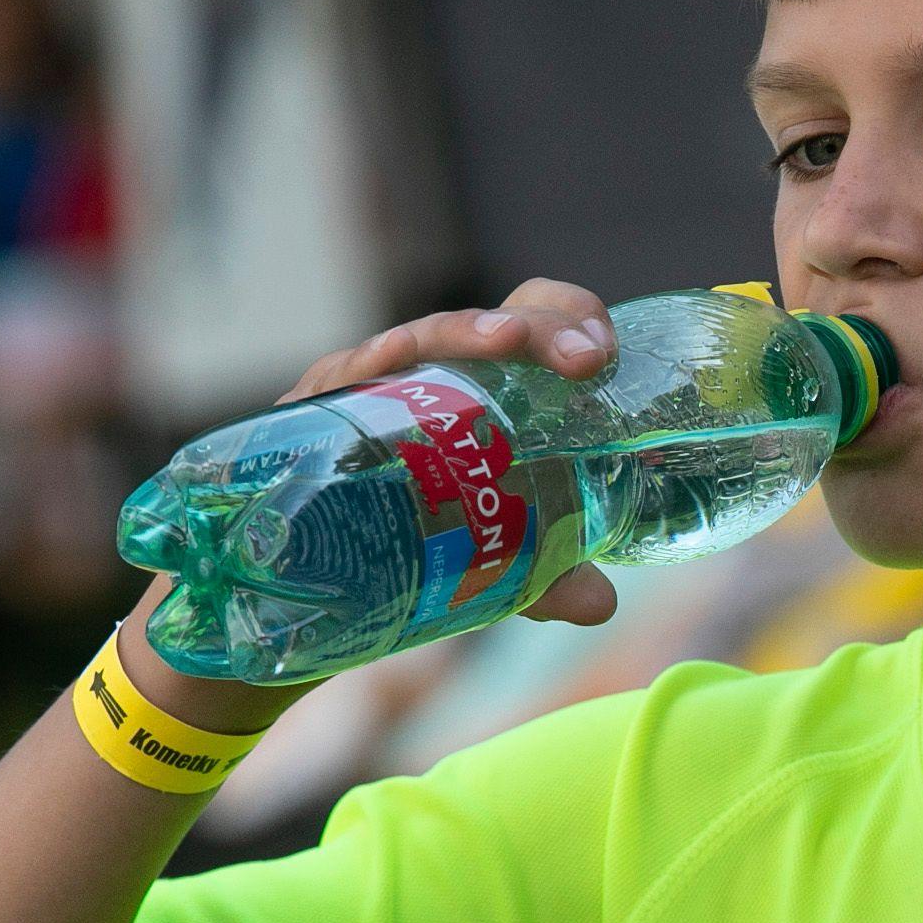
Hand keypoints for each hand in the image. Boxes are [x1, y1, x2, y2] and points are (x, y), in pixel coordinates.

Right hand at [283, 276, 620, 626]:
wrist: (319, 559)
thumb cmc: (422, 533)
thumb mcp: (494, 558)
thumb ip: (547, 579)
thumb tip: (598, 605)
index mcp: (495, 383)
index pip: (540, 316)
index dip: (574, 317)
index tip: (603, 354)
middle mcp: (442, 370)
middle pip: (497, 323)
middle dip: (542, 328)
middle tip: (583, 359)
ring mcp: (384, 381)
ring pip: (428, 336)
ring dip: (468, 331)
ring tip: (504, 341)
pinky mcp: (323, 404)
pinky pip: (343, 376)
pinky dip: (367, 363)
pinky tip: (386, 359)